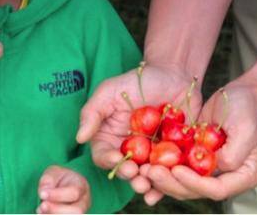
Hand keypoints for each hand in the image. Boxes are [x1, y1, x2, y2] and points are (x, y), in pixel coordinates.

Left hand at [36, 166, 89, 213]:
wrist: (63, 187)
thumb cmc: (59, 179)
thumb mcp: (53, 172)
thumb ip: (48, 179)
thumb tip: (43, 191)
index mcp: (82, 186)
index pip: (74, 192)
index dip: (57, 195)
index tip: (42, 194)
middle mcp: (84, 202)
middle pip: (77, 211)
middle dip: (56, 209)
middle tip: (42, 206)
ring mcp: (79, 212)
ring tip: (40, 209)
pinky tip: (43, 213)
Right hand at [75, 63, 200, 197]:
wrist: (173, 75)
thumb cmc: (137, 81)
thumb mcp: (110, 92)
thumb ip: (92, 113)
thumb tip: (80, 138)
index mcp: (111, 140)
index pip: (105, 156)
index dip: (109, 160)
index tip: (115, 158)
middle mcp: (131, 153)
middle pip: (127, 171)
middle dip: (131, 177)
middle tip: (137, 177)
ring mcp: (153, 156)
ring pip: (149, 176)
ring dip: (150, 183)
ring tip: (151, 181)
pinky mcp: (176, 157)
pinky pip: (173, 172)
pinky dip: (172, 180)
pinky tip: (173, 181)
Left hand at [142, 82, 256, 202]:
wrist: (238, 96)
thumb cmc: (246, 109)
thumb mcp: (246, 126)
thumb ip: (235, 151)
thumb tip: (218, 165)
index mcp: (244, 176)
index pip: (217, 189)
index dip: (195, 183)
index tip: (177, 170)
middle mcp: (226, 179)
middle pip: (196, 191)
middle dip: (172, 183)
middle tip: (151, 172)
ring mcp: (209, 173)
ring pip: (182, 185)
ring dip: (162, 180)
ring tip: (144, 170)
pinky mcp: (194, 163)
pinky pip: (177, 171)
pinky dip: (162, 170)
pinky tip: (145, 164)